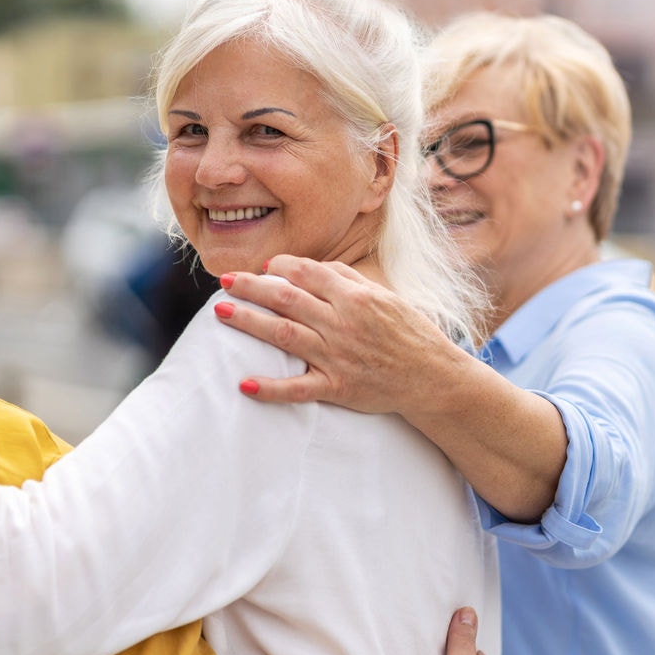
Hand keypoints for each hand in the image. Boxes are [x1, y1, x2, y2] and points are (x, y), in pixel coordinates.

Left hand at [217, 256, 465, 416]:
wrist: (434, 379)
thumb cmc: (408, 334)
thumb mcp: (384, 297)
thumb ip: (346, 279)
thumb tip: (306, 266)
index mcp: (356, 298)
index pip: (307, 273)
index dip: (279, 267)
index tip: (261, 267)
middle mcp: (343, 324)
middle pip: (287, 299)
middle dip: (251, 288)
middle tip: (225, 281)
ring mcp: (338, 357)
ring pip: (284, 335)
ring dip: (249, 323)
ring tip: (221, 313)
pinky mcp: (337, 388)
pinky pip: (298, 388)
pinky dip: (271, 388)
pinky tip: (244, 384)